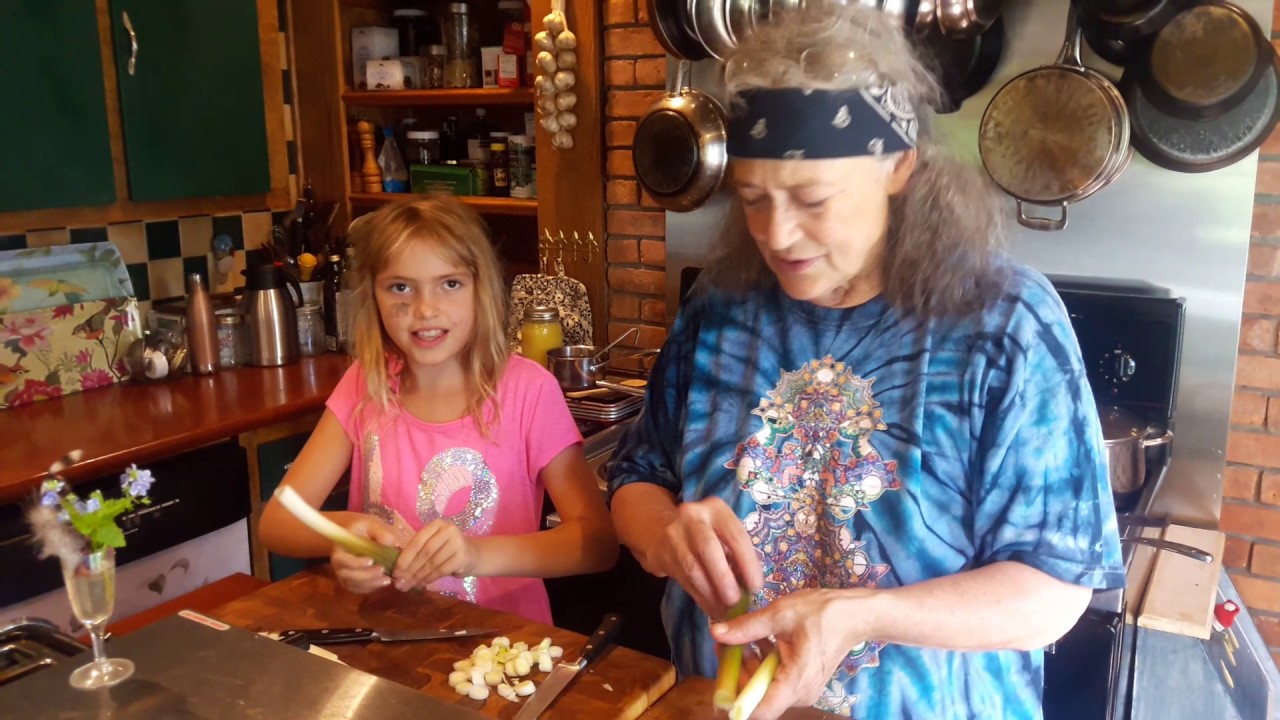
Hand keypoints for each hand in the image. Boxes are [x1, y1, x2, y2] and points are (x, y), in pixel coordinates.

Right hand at [331, 515, 397, 593]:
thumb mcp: (371, 524)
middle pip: (347, 576)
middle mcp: (339, 565)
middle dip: (366, 575)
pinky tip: (384, 582)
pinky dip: (371, 588)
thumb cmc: (364, 529)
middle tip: (382, 569)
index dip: (355, 563)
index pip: (341, 560)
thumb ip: (380, 532)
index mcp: (339, 549)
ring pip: (354, 585)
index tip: (371, 560)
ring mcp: (344, 575)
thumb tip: (391, 543)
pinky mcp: (352, 582)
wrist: (359, 535)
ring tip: (387, 579)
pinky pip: (359, 589)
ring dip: (371, 584)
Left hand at [393, 520, 477, 590]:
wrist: (473, 555)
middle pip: (424, 552)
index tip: (395, 571)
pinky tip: (421, 584)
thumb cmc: (447, 550)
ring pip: (432, 563)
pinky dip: (429, 579)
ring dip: (418, 576)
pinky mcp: (463, 557)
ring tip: (408, 586)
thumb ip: (417, 551)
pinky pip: (441, 570)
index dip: (405, 557)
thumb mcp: (433, 544)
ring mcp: (457, 542)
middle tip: (399, 582)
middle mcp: (448, 530)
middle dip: (410, 569)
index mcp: (437, 525)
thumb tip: (396, 569)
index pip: (417, 541)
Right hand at [640, 497, 763, 617]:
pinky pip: (684, 580)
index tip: (756, 587)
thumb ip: (736, 554)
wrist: (663, 530)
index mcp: (716, 509)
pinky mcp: (662, 554)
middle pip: (708, 548)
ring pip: (693, 568)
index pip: (735, 535)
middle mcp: (693, 516)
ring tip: (725, 610)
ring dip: (711, 593)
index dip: (747, 563)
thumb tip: (751, 589)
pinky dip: (701, 598)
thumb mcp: (723, 533)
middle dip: (724, 578)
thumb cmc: (707, 534)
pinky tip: (712, 608)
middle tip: (736, 601)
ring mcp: (674, 534)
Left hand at [711, 589, 872, 719]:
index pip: (758, 712)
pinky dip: (761, 662)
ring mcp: (800, 690)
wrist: (855, 615)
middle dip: (736, 671)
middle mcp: (799, 694)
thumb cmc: (823, 613)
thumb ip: (747, 628)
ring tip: (736, 636)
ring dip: (747, 663)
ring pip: (763, 686)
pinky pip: (773, 679)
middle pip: (756, 697)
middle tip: (724, 643)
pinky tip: (755, 639)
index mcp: (795, 683)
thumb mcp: (781, 615)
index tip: (721, 675)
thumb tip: (715, 632)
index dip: (734, 700)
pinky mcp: (801, 682)